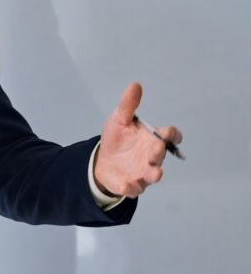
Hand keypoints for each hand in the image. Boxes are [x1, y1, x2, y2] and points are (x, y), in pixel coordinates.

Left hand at [93, 82, 183, 197]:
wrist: (102, 161)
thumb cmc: (117, 139)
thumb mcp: (119, 119)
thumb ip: (128, 105)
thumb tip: (135, 85)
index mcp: (152, 139)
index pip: (170, 137)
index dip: (171, 135)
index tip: (167, 132)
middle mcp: (151, 157)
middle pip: (160, 155)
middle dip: (159, 152)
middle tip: (156, 146)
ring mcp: (142, 173)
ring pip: (152, 175)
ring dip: (154, 174)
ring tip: (155, 173)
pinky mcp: (129, 185)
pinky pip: (132, 188)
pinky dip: (130, 187)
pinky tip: (126, 184)